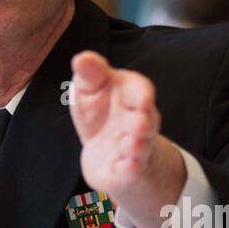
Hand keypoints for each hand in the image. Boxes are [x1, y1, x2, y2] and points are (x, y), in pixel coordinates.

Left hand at [69, 50, 185, 227]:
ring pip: (140, 146)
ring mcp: (134, 147)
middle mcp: (139, 121)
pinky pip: (131, 170)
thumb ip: (89, 75)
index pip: (141, 91)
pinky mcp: (125, 170)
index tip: (142, 97)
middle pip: (146, 121)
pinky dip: (130, 168)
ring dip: (136, 145)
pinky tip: (127, 166)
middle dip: (144, 122)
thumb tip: (82, 58)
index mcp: (131, 96)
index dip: (142, 94)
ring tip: (130, 144)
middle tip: (139, 122)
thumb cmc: (99, 111)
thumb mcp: (89, 89)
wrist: (102, 150)